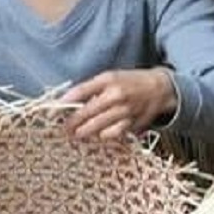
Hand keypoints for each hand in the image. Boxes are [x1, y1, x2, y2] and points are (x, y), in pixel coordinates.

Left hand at [60, 69, 175, 141]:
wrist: (160, 88)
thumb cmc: (131, 82)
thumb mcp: (111, 77)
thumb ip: (91, 89)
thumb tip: (69, 102)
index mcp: (108, 80)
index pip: (80, 91)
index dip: (64, 102)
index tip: (52, 111)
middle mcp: (115, 95)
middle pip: (87, 112)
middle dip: (72, 122)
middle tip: (64, 129)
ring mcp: (124, 111)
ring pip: (98, 126)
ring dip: (85, 132)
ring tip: (77, 134)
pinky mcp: (132, 123)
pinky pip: (113, 133)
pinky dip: (103, 135)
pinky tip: (98, 136)